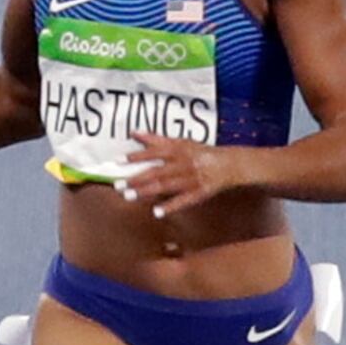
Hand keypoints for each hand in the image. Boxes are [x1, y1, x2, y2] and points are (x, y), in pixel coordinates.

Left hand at [115, 137, 253, 218]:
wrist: (228, 164)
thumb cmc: (200, 152)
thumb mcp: (180, 142)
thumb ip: (156, 139)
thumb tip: (134, 132)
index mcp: (177, 150)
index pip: (153, 152)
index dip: (135, 156)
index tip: (118, 161)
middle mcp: (182, 164)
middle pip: (156, 172)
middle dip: (136, 178)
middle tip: (118, 185)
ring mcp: (190, 179)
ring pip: (165, 186)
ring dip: (147, 191)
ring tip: (129, 197)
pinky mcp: (199, 193)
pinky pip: (183, 200)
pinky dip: (170, 206)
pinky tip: (156, 212)